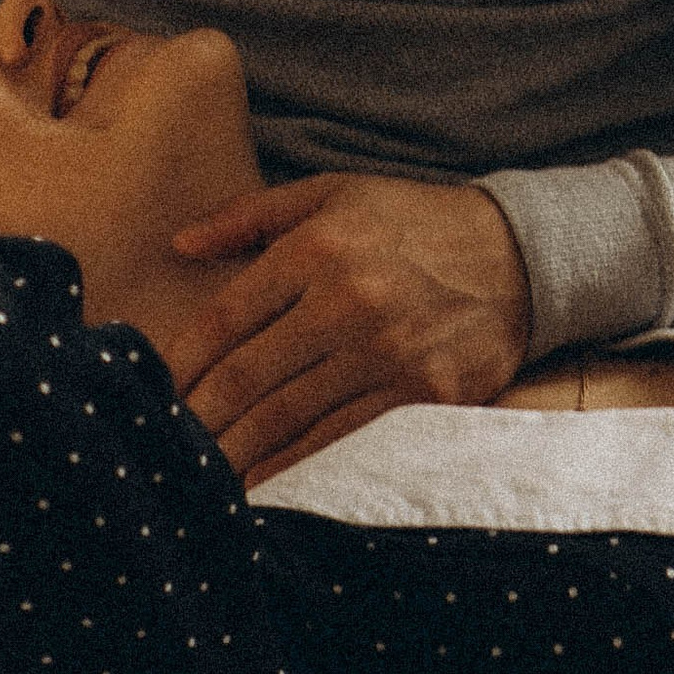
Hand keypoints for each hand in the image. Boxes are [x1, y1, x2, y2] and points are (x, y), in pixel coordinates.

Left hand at [165, 175, 533, 486]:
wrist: (520, 253)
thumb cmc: (412, 221)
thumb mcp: (334, 193)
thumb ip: (251, 216)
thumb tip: (180, 243)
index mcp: (319, 249)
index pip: (228, 317)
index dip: (182, 363)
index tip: (152, 393)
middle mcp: (350, 302)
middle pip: (251, 376)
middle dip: (199, 418)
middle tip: (160, 449)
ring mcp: (390, 354)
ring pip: (292, 416)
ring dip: (238, 450)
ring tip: (198, 475)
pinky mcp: (426, 394)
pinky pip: (343, 439)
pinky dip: (297, 465)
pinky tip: (263, 480)